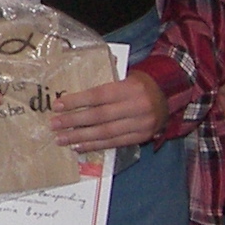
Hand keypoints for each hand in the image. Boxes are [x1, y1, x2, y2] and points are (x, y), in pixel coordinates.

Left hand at [49, 71, 168, 154]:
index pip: (99, 96)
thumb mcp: (125, 77)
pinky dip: (95, 145)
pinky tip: (79, 146)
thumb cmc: (141, 83)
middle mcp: (136, 107)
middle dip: (74, 121)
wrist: (170, 94)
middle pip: (100, 116)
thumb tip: (75, 99)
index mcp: (130, 88)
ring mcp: (140, 124)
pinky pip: (115, 143)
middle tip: (55, 124)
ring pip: (106, 133)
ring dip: (80, 137)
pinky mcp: (141, 137)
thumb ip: (105, 87)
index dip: (77, 101)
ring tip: (62, 139)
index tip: (58, 105)